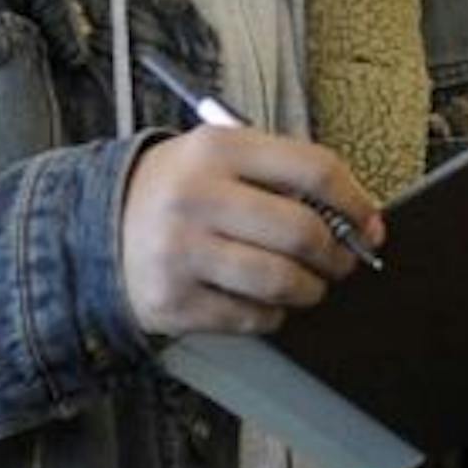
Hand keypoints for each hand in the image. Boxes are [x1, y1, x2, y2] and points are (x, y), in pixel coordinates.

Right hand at [120, 127, 382, 336]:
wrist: (97, 227)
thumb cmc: (182, 189)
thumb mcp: (223, 157)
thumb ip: (284, 174)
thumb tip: (360, 217)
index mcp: (218, 149)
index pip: (314, 169)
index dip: (356, 200)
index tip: (371, 223)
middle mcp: (198, 196)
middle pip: (302, 232)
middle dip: (338, 254)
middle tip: (344, 261)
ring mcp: (182, 252)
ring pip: (281, 282)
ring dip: (311, 289)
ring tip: (310, 285)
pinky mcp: (172, 302)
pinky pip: (251, 319)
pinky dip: (273, 315)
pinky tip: (267, 303)